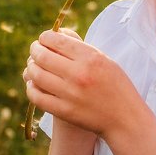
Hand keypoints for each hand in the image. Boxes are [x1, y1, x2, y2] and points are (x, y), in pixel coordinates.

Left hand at [23, 28, 140, 137]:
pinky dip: (31, 88)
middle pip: (42, 56)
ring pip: (36, 75)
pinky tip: (33, 85)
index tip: (43, 39)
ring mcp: (70, 94)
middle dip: (34, 50)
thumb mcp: (105, 60)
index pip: (57, 40)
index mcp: (91, 58)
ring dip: (30, 68)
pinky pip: (37, 97)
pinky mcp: (64, 111)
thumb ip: (81, 49)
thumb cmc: (116, 86)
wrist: (124, 119)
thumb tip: (56, 35)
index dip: (45, 37)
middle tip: (34, 50)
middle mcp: (79, 74)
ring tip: (32, 66)